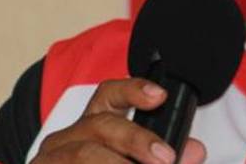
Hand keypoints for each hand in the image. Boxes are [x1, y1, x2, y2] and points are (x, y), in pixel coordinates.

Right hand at [32, 77, 206, 163]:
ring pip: (84, 154)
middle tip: (166, 159)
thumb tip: (195, 150)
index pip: (108, 95)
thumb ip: (166, 159)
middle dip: (137, 140)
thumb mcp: (135, 163)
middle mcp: (67, 139)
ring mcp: (50, 159)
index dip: (133, 89)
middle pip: (102, 125)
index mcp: (92, 128)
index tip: (159, 96)